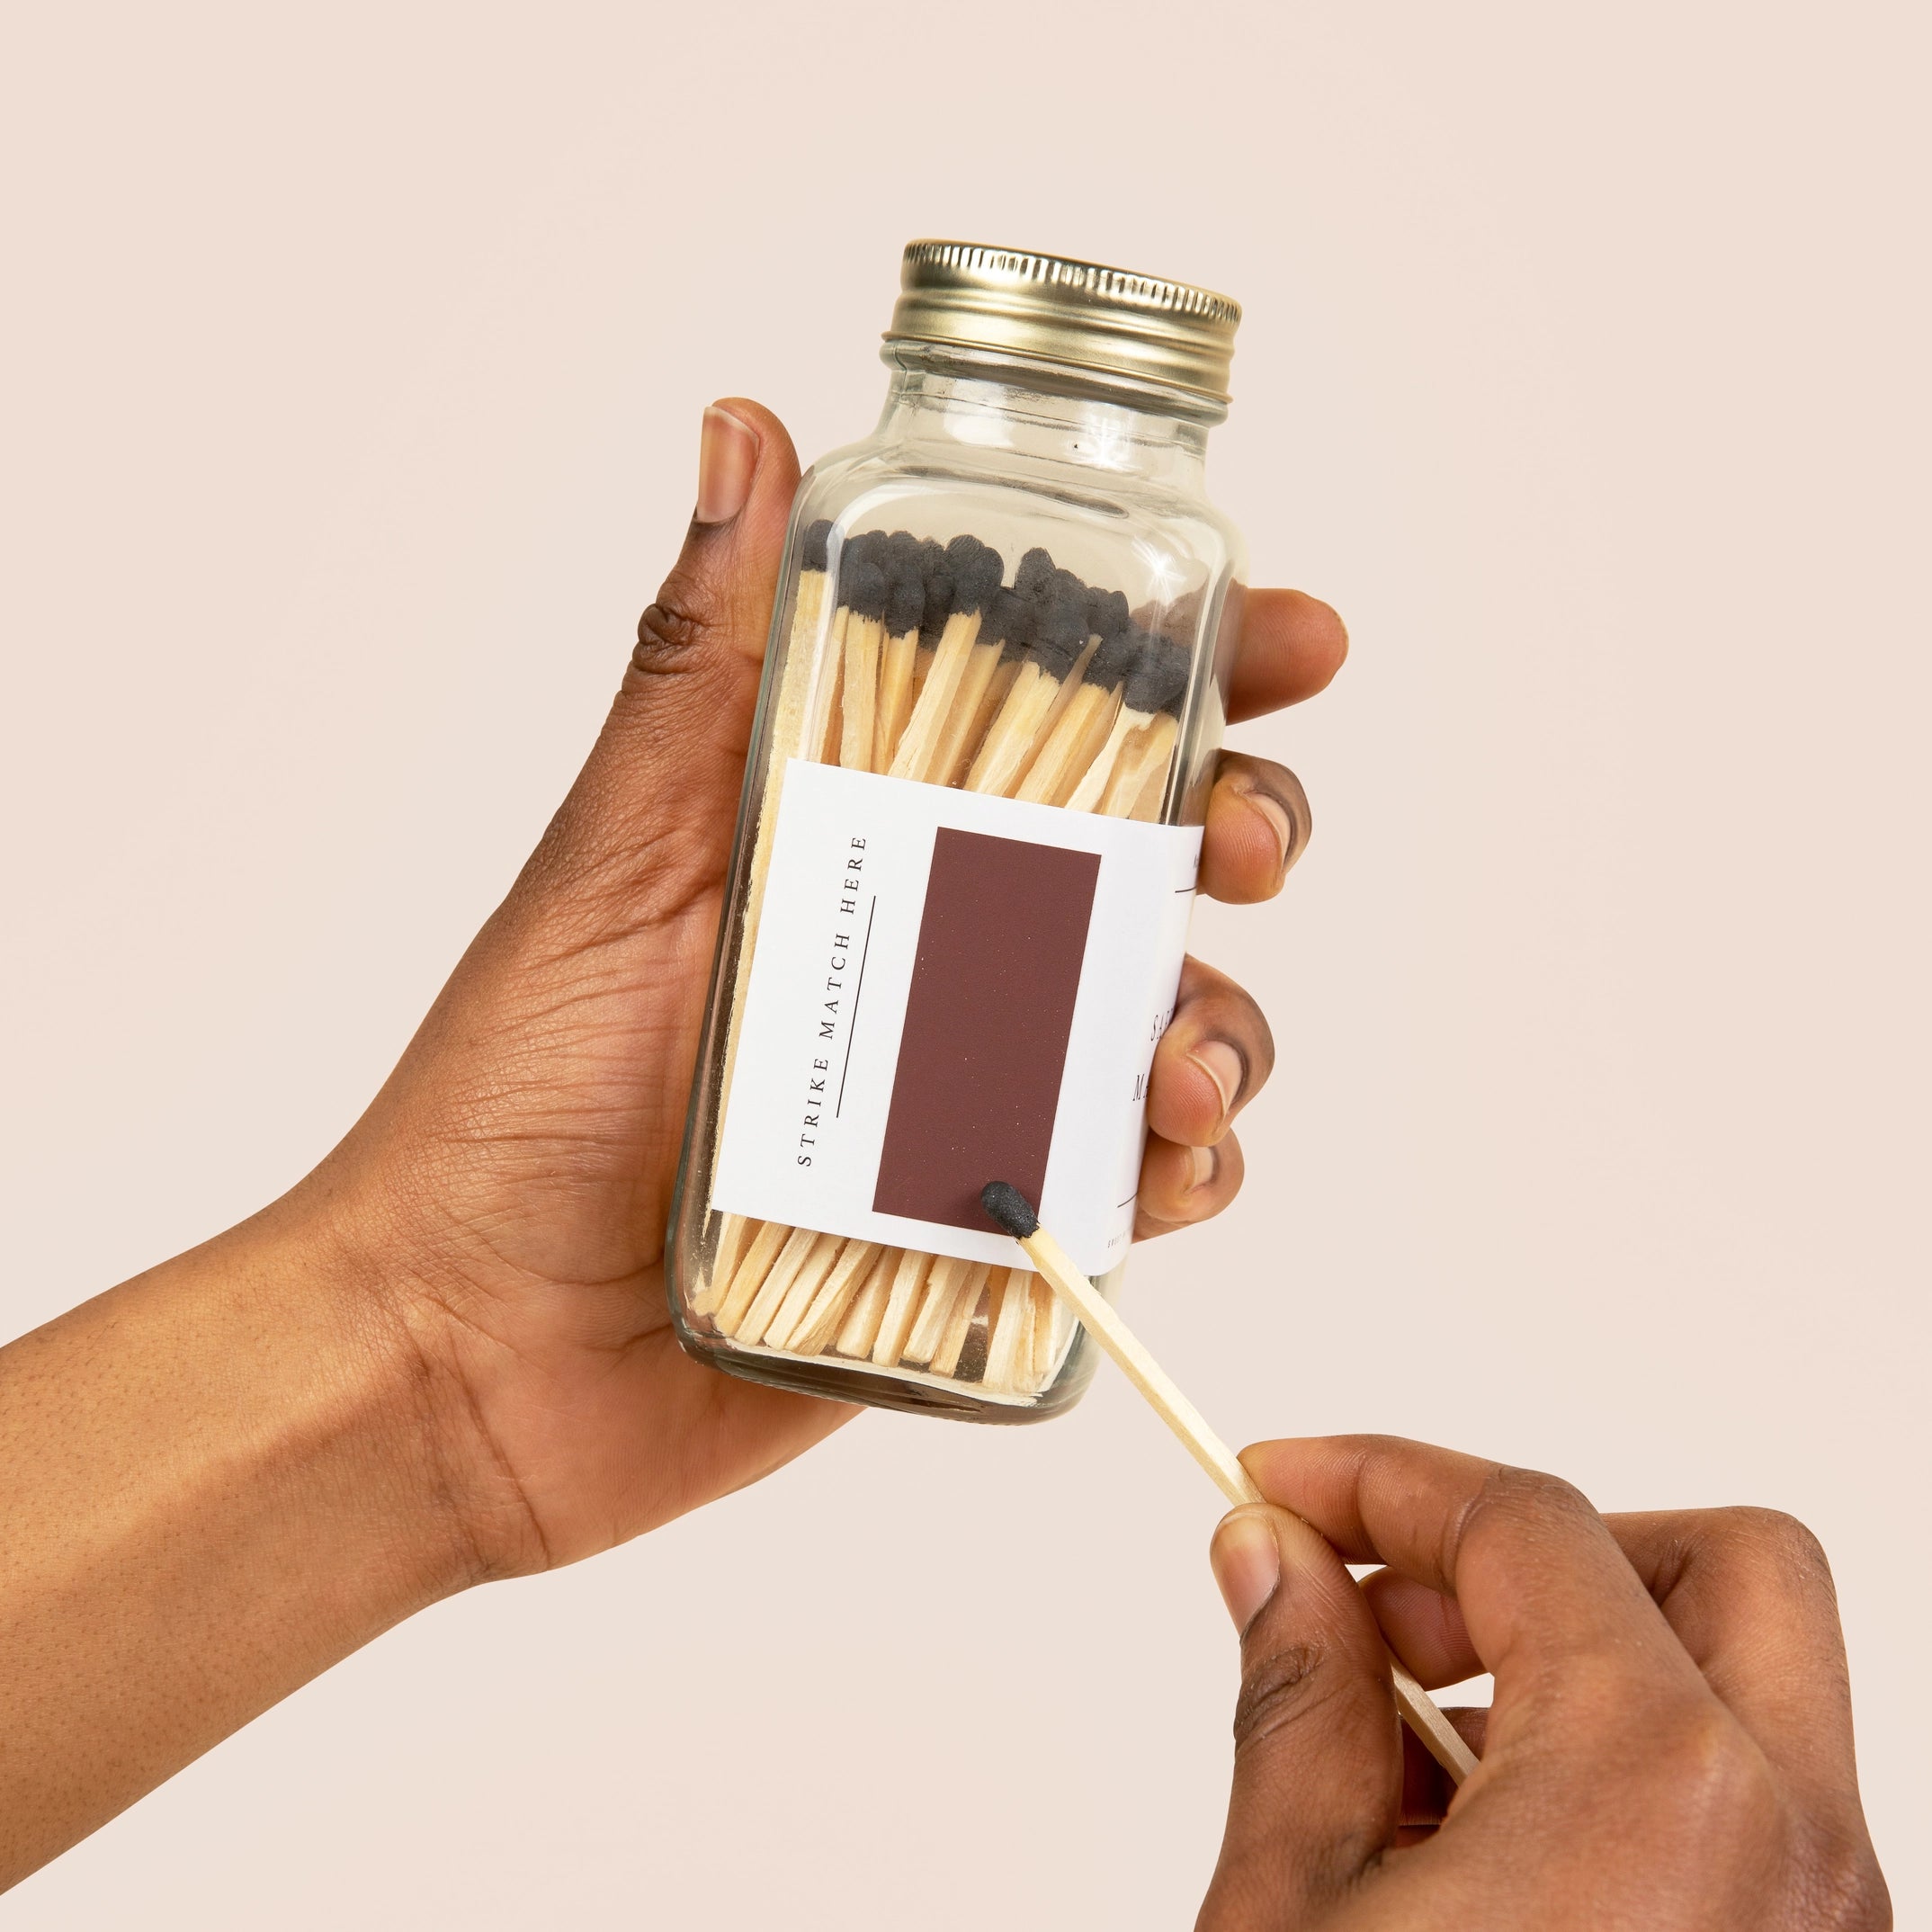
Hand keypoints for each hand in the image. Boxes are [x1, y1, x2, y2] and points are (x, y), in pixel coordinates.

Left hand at [279, 398, 1347, 1576]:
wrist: (477, 1357)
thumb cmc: (516, 1095)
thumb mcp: (616, 861)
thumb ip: (705, 667)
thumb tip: (744, 428)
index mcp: (860, 835)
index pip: (1053, 723)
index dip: (1191, 670)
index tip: (1285, 640)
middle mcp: (935, 949)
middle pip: (1153, 864)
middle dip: (1243, 834)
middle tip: (1242, 846)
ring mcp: (971, 1091)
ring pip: (1169, 1022)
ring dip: (1223, 1026)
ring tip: (1180, 1067)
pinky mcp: (988, 1227)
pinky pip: (1135, 1187)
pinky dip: (1180, 1174)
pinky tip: (1162, 1172)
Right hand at [1199, 1437, 1889, 1928]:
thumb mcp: (1294, 1906)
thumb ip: (1300, 1696)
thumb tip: (1278, 1559)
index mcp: (1656, 1792)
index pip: (1527, 1524)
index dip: (1379, 1480)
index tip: (1288, 1486)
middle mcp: (1791, 1847)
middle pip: (1719, 1561)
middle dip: (1542, 1548)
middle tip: (1398, 1595)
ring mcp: (1824, 1926)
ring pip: (1748, 1687)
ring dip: (1581, 1658)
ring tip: (1413, 1741)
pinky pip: (1750, 1807)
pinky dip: (1627, 1768)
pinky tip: (1484, 1840)